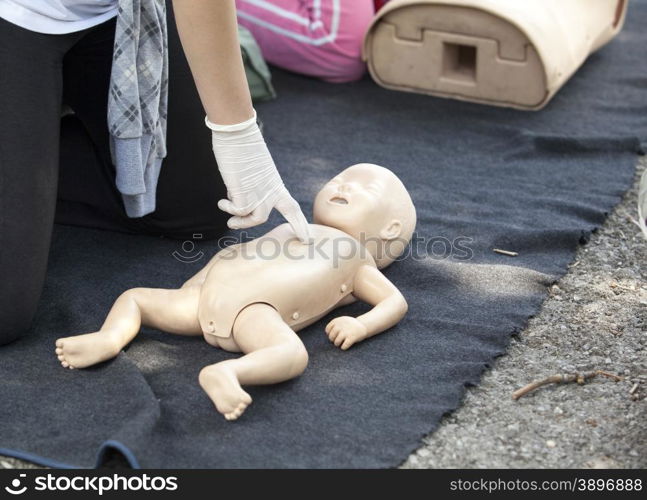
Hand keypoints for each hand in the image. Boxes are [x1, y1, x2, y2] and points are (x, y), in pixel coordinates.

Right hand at [206, 110, 311, 242]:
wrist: (236, 132)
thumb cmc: (241, 147)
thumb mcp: (252, 171)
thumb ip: (250, 188)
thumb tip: (239, 204)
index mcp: (275, 184)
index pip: (291, 207)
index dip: (299, 222)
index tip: (307, 237)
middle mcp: (270, 190)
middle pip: (287, 212)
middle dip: (295, 227)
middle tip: (301, 240)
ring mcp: (259, 192)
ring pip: (256, 218)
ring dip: (241, 222)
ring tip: (230, 223)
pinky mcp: (244, 192)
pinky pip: (237, 210)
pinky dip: (227, 207)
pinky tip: (222, 201)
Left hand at [325, 316, 367, 349]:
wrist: (363, 325)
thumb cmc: (350, 325)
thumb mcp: (342, 320)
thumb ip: (334, 325)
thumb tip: (327, 334)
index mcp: (337, 321)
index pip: (327, 330)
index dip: (329, 334)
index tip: (334, 335)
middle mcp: (341, 326)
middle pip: (331, 337)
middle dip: (333, 340)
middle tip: (337, 340)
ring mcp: (346, 332)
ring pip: (336, 342)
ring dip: (338, 344)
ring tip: (340, 343)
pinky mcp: (352, 338)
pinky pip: (344, 346)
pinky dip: (344, 347)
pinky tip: (345, 345)